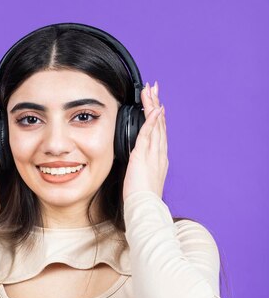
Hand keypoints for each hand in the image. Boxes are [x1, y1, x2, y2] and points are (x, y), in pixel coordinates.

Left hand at [122, 80, 167, 200]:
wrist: (145, 208)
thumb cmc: (142, 199)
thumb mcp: (142, 179)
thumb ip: (141, 168)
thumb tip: (136, 163)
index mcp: (159, 160)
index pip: (159, 133)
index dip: (158, 117)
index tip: (156, 104)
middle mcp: (159, 155)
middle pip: (160, 125)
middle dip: (157, 105)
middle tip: (155, 89)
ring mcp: (154, 155)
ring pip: (155, 126)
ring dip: (153, 107)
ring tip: (151, 91)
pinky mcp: (144, 157)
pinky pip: (148, 135)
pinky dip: (151, 121)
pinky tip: (153, 109)